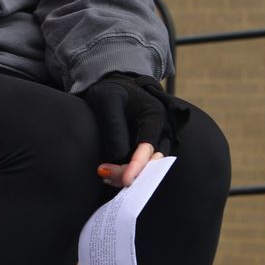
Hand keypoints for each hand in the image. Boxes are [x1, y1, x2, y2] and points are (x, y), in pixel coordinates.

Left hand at [81, 72, 192, 187]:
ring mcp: (155, 140)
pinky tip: (108, 173)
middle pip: (153, 161)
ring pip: (148, 166)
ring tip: (103, 173)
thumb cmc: (110, 89)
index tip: (126, 180)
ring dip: (128, 175)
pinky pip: (141, 165)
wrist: (113, 84)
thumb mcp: (107, 100)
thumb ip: (114, 125)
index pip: (149, 145)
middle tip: (103, 173)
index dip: (138, 165)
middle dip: (132, 173)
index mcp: (155, 115)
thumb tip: (118, 157)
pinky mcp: (145, 147)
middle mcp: (160, 130)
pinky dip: (126, 172)